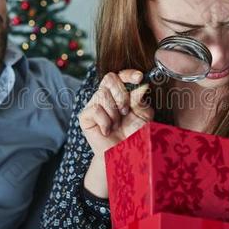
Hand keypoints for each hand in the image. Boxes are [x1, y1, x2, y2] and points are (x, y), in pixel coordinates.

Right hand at [79, 70, 152, 196]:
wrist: (124, 155)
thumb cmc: (134, 136)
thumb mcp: (143, 115)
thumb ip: (141, 98)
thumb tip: (142, 84)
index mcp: (120, 93)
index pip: (119, 75)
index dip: (128, 73)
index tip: (139, 77)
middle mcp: (105, 97)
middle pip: (109, 79)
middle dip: (122, 96)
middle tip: (126, 112)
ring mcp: (94, 105)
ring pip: (102, 94)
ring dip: (114, 112)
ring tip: (116, 125)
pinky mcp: (85, 116)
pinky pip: (95, 109)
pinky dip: (105, 121)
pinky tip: (107, 131)